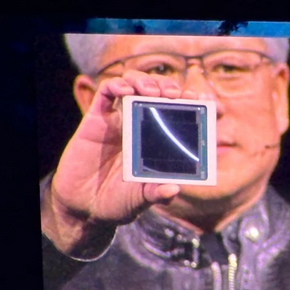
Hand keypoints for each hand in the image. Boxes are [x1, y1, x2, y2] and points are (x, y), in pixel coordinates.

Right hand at [42, 70, 196, 252]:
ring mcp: (118, 120)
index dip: (192, 102)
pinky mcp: (95, 119)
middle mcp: (140, 126)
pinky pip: (106, 92)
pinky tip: (126, 91)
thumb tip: (174, 189)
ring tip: (153, 92)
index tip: (205, 101)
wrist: (85, 209)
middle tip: (175, 95)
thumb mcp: (141, 199)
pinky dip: (117, 84)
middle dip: (169, 87)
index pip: (179, 112)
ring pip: (134, 84)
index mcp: (158, 140)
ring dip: (146, 81)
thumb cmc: (118, 202)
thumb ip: (156, 194)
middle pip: (158, 91)